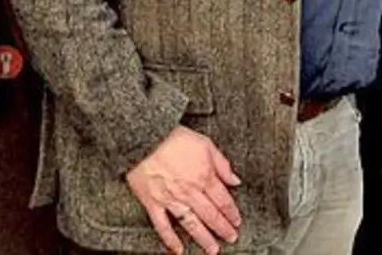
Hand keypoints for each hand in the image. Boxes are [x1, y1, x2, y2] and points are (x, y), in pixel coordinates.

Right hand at [125, 127, 242, 254]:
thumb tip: (235, 179)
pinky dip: (171, 240)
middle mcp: (190, 190)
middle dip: (223, 229)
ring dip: (203, 239)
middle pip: (211, 215)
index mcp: (204, 176)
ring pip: (191, 224)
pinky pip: (163, 226)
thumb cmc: (173, 138)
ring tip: (212, 250)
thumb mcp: (206, 144)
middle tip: (231, 238)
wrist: (144, 137)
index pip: (223, 200)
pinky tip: (178, 249)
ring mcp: (171, 198)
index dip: (232, 213)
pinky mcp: (152, 203)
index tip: (237, 221)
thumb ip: (222, 164)